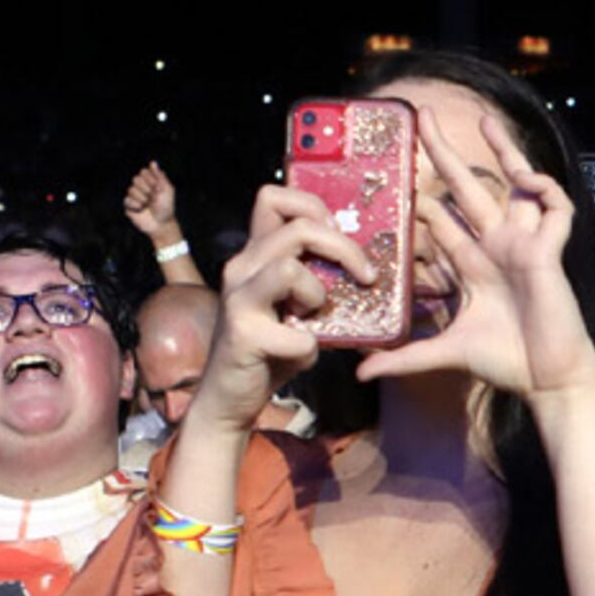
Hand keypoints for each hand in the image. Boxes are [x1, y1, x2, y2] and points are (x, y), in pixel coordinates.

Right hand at [123, 162, 181, 242]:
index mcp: (150, 181)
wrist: (162, 223)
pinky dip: (136, 205)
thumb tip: (153, 162)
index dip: (151, 180)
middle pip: (136, 179)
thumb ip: (160, 176)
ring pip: (131, 189)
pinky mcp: (128, 205)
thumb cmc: (166, 207)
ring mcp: (134, 196)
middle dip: (147, 189)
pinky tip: (141, 210)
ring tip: (148, 205)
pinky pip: (127, 200)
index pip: (143, 172)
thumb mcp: (167, 189)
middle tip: (154, 198)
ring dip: (143, 198)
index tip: (159, 189)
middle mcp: (140, 187)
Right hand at [196, 183, 377, 432]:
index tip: (339, 235)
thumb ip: (315, 278)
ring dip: (318, 294)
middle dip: (345, 248)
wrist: (229, 397)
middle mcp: (241, 267)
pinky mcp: (242, 333)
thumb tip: (365, 266)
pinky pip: (296, 332)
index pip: (274, 198)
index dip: (313, 207)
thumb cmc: (270, 349)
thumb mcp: (294, 305)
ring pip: (290, 268)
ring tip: (312, 316)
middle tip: (365, 276)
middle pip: (299, 228)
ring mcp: (238, 298)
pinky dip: (308, 347)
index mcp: (255, 255)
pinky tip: (299, 355)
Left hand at [361, 107, 594, 405]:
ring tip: (486, 120)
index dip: (421, 200)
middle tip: (423, 119)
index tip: (396, 180)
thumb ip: (404, 358)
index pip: (441, 221)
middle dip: (447, 155)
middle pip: (470, 188)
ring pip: (518, 185)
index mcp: (474, 266)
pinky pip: (554, 207)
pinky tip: (528, 179)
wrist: (549, 381)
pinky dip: (545, 188)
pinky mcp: (550, 251)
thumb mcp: (445, 353)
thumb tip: (360, 373)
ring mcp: (525, 246)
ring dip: (506, 152)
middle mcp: (498, 248)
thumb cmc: (507, 364)